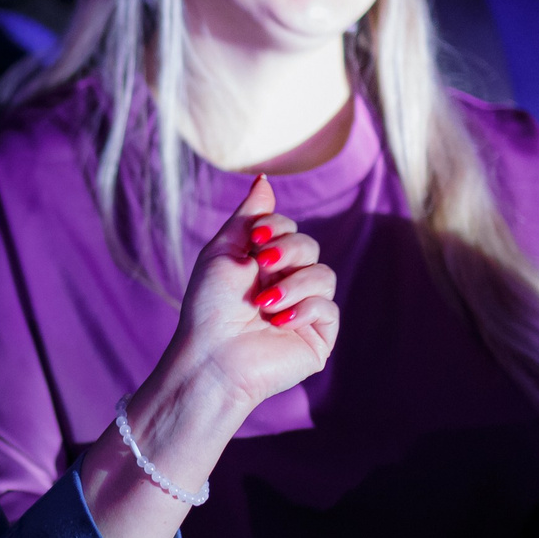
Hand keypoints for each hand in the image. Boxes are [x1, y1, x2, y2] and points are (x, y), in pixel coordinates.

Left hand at [165, 174, 338, 415]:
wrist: (212, 356)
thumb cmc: (209, 308)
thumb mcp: (223, 251)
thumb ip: (248, 217)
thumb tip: (264, 180)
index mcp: (265, 264)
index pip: (289, 229)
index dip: (276, 229)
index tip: (254, 241)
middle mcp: (288, 284)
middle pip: (310, 247)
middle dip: (286, 252)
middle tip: (261, 267)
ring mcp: (305, 310)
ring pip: (324, 276)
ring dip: (292, 285)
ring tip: (264, 305)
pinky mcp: (318, 336)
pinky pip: (329, 308)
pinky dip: (303, 309)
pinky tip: (278, 322)